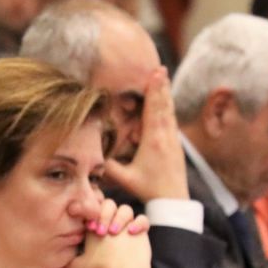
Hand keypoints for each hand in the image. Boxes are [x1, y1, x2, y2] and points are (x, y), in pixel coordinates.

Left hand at [44, 198, 150, 267]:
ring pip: (126, 209)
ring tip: (114, 232)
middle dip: (105, 214)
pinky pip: (143, 220)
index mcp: (96, 227)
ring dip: (121, 217)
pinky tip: (133, 233)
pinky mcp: (139, 232)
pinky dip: (139, 223)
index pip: (93, 208)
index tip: (87, 225)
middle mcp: (111, 223)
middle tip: (99, 231)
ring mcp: (126, 226)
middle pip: (110, 204)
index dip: (91, 211)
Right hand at [99, 67, 189, 201]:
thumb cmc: (148, 189)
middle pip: (163, 105)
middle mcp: (166, 137)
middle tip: (160, 68)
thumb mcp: (124, 179)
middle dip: (161, 86)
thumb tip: (90, 154)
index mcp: (153, 140)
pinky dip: (168, 108)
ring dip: (165, 94)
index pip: (154, 109)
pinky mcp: (176, 146)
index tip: (155, 73)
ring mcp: (173, 140)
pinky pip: (172, 121)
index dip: (154, 90)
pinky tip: (167, 102)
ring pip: (169, 112)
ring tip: (164, 78)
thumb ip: (107, 166)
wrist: (173, 200)